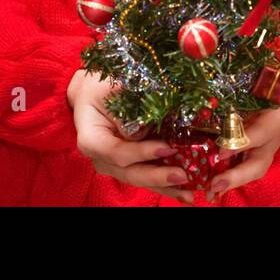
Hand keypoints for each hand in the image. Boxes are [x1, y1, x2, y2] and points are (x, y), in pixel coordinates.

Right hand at [68, 69, 194, 205]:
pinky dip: (164, 185)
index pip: (117, 152)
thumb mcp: (110, 89)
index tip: (167, 147)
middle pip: (130, 173)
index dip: (141, 153)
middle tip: (182, 176)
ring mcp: (113, 165)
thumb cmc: (99, 87)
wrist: (91, 94)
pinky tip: (184, 191)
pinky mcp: (127, 165)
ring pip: (140, 180)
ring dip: (165, 187)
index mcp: (92, 140)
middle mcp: (101, 159)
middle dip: (157, 177)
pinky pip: (146, 177)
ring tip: (188, 192)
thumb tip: (145, 129)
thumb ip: (126, 108)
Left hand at [206, 63, 279, 201]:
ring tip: (211, 190)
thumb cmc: (271, 68)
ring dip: (232, 181)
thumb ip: (250, 67)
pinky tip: (210, 183)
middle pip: (261, 160)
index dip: (245, 141)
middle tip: (216, 183)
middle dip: (238, 175)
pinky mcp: (257, 146)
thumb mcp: (264, 65)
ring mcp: (267, 143)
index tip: (222, 148)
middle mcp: (275, 132)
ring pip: (254, 168)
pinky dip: (229, 175)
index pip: (266, 130)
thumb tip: (209, 55)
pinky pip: (245, 165)